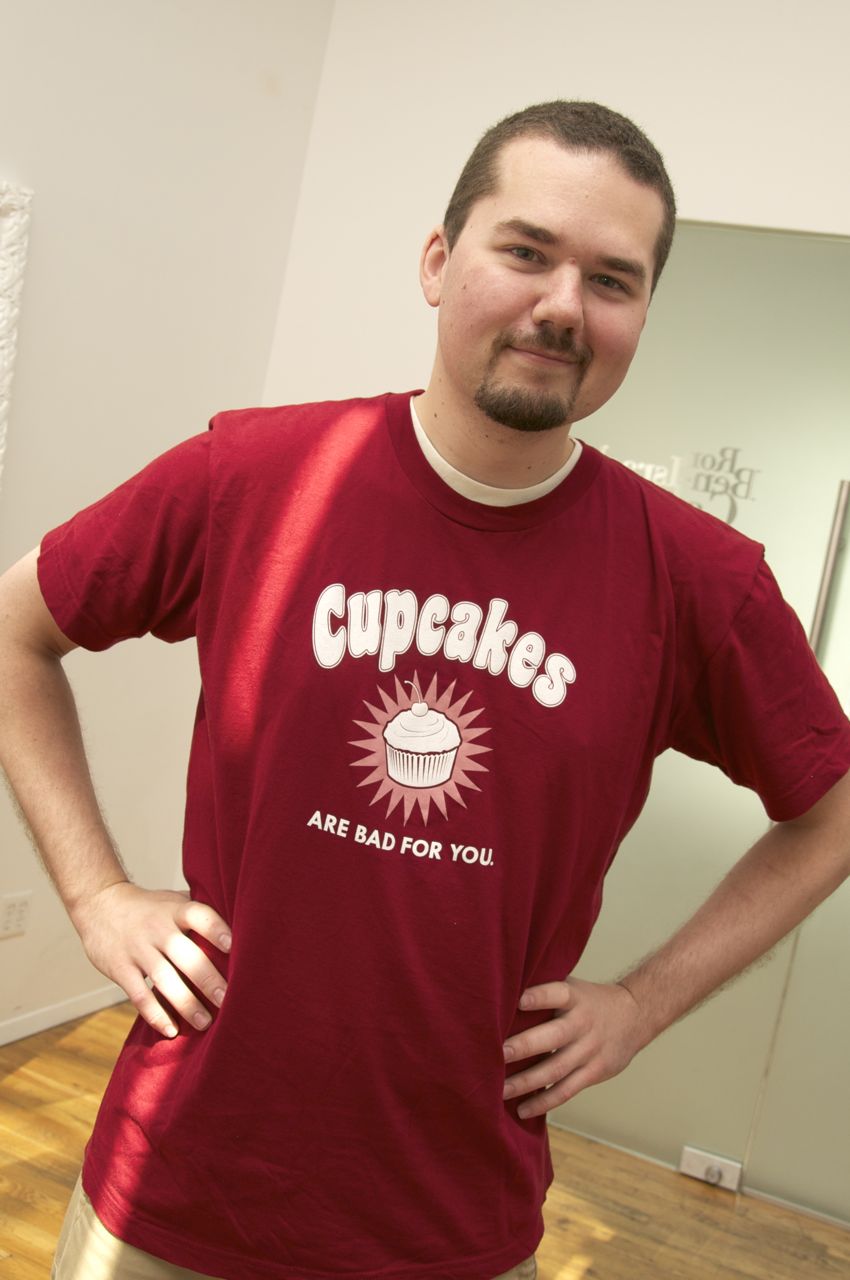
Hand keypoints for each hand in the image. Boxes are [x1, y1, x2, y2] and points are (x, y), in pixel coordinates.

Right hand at [71, 881, 231, 1038]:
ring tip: (206, 1023)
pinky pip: (139, 995)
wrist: (100, 905)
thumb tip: (243, 924)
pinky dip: (155, 1014)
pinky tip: (171, 1030)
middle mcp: (158, 929)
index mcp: (175, 910)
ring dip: (186, 1004)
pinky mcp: (120, 969)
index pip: (199, 915)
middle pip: (186, 955)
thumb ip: (200, 910)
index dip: (216, 929)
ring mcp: (138, 949)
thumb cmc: (149, 907)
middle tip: (228, 1000)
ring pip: (165, 980)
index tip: (233, 946)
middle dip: (208, 980)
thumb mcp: (173, 900)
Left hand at [502, 978, 646, 1118]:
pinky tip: (522, 1109)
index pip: (558, 994)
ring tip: (500, 1090)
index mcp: (575, 998)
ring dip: (527, 1081)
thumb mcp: (573, 986)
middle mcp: (582, 1024)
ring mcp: (589, 1050)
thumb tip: (501, 990)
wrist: (635, 1016)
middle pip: (554, 1036)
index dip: (540, 996)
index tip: (518, 1000)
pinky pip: (566, 1090)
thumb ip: (545, 989)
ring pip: (556, 1069)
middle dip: (525, 1046)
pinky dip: (544, 1101)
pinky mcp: (594, 1072)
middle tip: (498, 1054)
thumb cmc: (589, 1000)